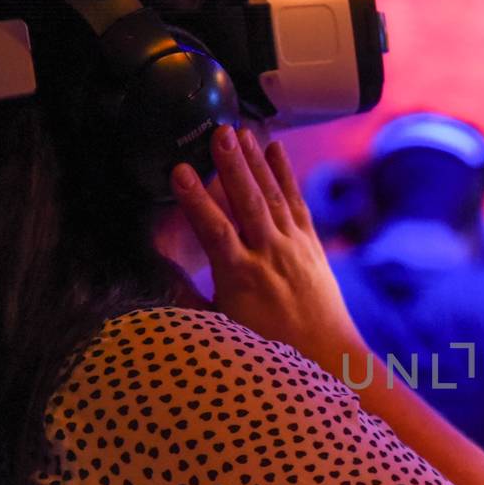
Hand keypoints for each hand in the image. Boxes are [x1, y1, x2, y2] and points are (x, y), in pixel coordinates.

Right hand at [171, 125, 365, 366]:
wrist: (326, 353)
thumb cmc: (267, 345)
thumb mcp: (221, 327)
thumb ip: (190, 299)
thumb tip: (157, 276)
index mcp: (241, 277)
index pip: (215, 231)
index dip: (196, 200)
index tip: (180, 171)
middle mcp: (270, 256)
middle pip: (249, 203)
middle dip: (233, 165)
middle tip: (219, 132)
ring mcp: (294, 247)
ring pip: (272, 197)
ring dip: (255, 162)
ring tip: (239, 131)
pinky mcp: (311, 243)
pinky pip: (296, 202)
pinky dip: (286, 175)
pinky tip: (274, 150)